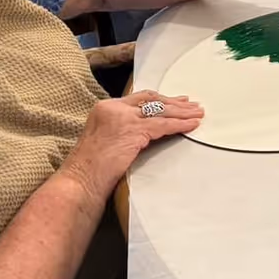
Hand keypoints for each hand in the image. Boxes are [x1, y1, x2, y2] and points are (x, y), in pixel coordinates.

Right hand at [58, 89, 202, 202]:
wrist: (80, 181)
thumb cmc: (89, 168)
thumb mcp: (105, 138)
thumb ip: (122, 128)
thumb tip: (146, 128)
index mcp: (105, 107)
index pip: (139, 98)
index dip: (160, 99)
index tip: (177, 101)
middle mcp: (114, 108)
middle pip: (152, 100)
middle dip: (175, 103)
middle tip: (193, 106)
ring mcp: (123, 118)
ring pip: (160, 111)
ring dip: (182, 113)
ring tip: (198, 114)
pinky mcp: (133, 131)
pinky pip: (163, 125)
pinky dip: (180, 125)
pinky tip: (191, 125)